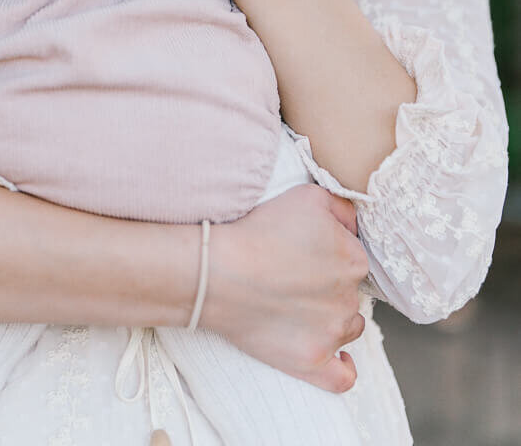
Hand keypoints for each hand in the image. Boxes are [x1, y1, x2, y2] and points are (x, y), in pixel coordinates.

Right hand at [203, 186, 368, 392]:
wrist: (222, 271)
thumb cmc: (260, 230)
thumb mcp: (307, 196)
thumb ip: (342, 208)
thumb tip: (353, 224)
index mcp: (353, 260)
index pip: (352, 259)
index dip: (328, 255)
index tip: (303, 253)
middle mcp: (350, 299)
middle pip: (350, 294)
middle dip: (328, 287)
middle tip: (293, 277)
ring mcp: (333, 334)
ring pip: (347, 329)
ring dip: (331, 320)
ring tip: (297, 309)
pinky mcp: (313, 361)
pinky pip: (343, 377)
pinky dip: (344, 369)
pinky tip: (338, 360)